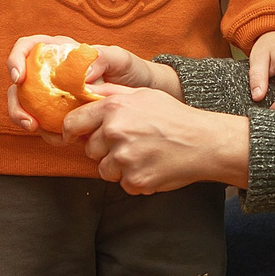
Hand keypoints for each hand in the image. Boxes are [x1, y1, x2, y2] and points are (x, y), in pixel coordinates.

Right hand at [1, 37, 177, 132]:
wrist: (140, 95)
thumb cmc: (129, 71)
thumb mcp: (120, 58)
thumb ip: (103, 58)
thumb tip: (83, 74)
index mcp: (60, 52)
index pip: (27, 48)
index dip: (16, 60)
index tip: (19, 78)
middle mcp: (51, 72)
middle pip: (19, 83)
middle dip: (16, 103)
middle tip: (26, 119)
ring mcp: (53, 95)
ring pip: (26, 106)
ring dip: (25, 120)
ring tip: (39, 131)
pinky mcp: (61, 115)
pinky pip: (46, 124)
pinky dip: (48, 133)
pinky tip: (60, 138)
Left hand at [61, 81, 249, 193]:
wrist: (204, 142)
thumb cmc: (174, 117)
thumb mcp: (143, 94)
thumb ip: (111, 95)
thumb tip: (83, 91)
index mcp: (114, 108)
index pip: (72, 123)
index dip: (69, 132)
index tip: (71, 137)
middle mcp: (115, 131)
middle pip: (89, 150)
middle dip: (104, 150)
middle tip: (129, 145)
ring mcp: (125, 158)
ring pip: (104, 170)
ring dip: (119, 167)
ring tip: (144, 155)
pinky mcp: (135, 180)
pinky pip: (123, 184)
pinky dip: (135, 179)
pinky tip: (152, 167)